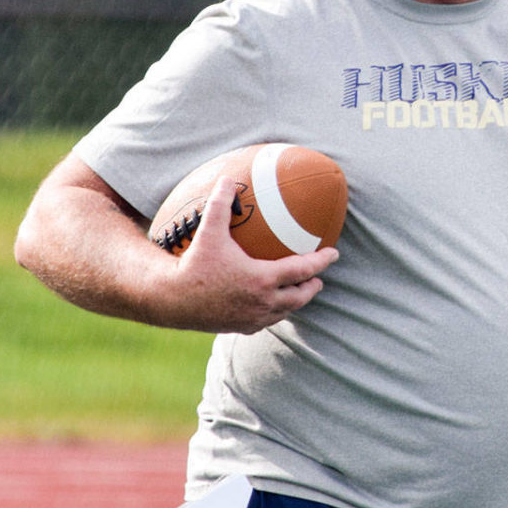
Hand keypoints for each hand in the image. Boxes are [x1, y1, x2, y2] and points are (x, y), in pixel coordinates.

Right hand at [152, 177, 336, 334]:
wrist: (173, 300)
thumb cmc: (193, 264)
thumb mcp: (209, 231)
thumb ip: (220, 204)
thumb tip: (227, 180)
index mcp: (263, 279)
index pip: (303, 270)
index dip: (322, 261)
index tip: (334, 253)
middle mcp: (263, 302)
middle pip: (301, 296)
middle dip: (313, 285)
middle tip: (318, 277)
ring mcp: (253, 318)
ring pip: (285, 311)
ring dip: (296, 301)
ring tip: (299, 291)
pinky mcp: (241, 328)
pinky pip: (266, 321)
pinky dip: (275, 312)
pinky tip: (270, 306)